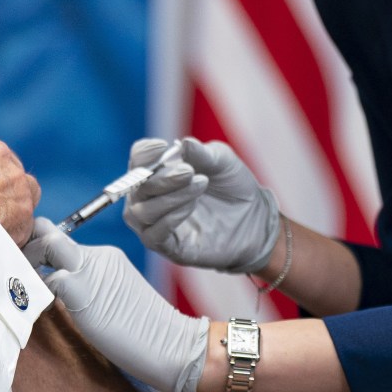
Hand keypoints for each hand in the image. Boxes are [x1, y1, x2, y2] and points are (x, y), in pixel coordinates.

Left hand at [22, 218, 207, 391]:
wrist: (174, 344)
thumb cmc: (144, 331)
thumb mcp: (113, 297)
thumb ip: (89, 286)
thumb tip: (57, 289)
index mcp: (105, 255)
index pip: (61, 239)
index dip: (40, 245)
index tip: (28, 261)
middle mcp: (97, 255)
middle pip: (49, 234)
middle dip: (27, 246)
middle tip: (13, 267)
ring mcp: (90, 270)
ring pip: (45, 248)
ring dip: (26, 261)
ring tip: (18, 282)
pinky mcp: (83, 290)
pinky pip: (48, 278)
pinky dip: (34, 285)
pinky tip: (29, 300)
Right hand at [123, 137, 279, 273]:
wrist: (255, 218)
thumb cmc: (232, 186)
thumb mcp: (221, 161)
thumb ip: (201, 153)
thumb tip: (183, 143)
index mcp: (157, 172)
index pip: (136, 162)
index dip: (144, 154)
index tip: (162, 146)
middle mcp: (149, 199)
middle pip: (135, 187)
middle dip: (162, 177)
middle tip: (189, 172)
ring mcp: (155, 225)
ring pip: (141, 212)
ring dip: (169, 197)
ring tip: (199, 186)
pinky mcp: (168, 248)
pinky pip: (153, 236)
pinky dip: (169, 219)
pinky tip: (191, 207)